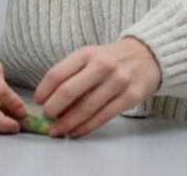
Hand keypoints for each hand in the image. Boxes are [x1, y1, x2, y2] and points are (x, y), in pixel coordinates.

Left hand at [34, 37, 161, 137]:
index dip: (44, 90)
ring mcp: (118, 81)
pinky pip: (104, 116)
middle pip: (69, 91)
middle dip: (53, 108)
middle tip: (46, 118)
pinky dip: (87, 127)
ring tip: (57, 130)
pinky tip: (76, 132)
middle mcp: (101, 66)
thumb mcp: (90, 56)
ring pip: (86, 108)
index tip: (38, 101)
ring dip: (68, 123)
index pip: (57, 73)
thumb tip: (49, 99)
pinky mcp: (131, 97)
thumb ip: (71, 73)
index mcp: (86, 54)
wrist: (148, 56)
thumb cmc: (111, 58)